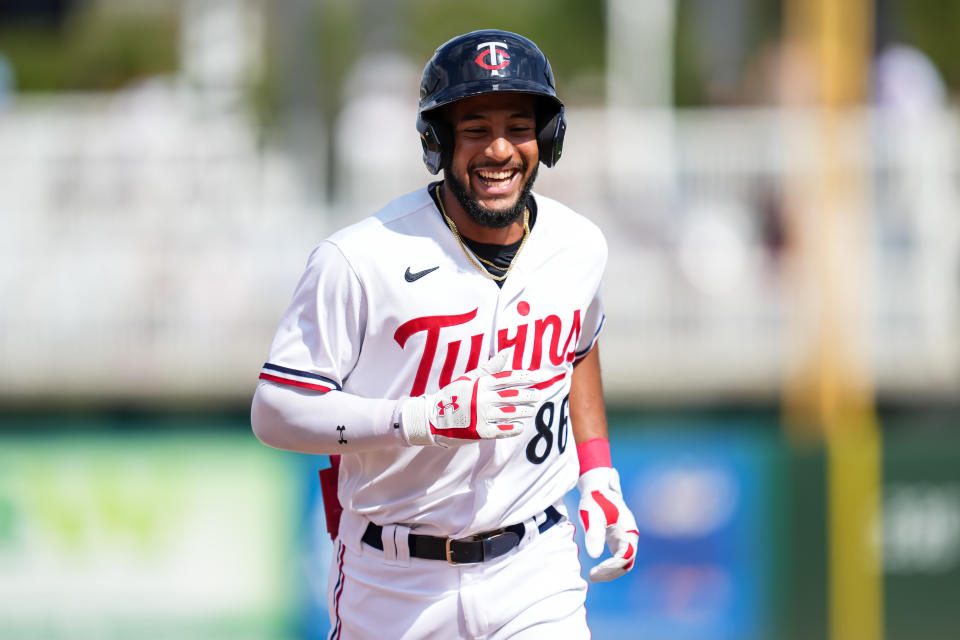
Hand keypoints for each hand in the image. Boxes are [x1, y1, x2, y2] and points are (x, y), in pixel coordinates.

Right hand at [400, 351, 542, 446]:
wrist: (432, 417)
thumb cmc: (452, 395)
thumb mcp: (470, 377)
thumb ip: (491, 366)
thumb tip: (509, 351)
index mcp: (481, 383)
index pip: (509, 378)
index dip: (527, 377)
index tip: (542, 376)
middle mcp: (483, 398)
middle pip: (513, 396)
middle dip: (529, 395)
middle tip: (540, 395)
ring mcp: (481, 415)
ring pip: (510, 413)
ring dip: (524, 411)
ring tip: (532, 410)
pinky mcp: (479, 431)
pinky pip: (501, 430)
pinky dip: (513, 428)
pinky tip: (520, 426)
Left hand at [577, 466, 638, 581]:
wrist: (597, 487)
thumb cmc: (596, 500)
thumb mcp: (593, 515)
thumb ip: (594, 533)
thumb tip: (595, 555)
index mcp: (629, 531)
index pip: (625, 555)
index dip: (612, 565)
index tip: (596, 569)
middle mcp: (630, 536)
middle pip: (627, 562)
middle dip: (611, 572)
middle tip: (592, 576)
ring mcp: (625, 538)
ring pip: (623, 562)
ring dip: (610, 572)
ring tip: (592, 576)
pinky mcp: (617, 540)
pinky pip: (617, 558)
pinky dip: (609, 567)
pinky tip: (596, 570)